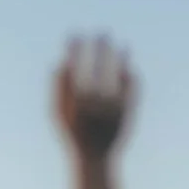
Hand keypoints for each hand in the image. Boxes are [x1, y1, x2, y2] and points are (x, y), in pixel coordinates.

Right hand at [55, 35, 134, 159]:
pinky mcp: (128, 111)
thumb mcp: (57, 112)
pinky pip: (131, 88)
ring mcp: (114, 106)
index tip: (76, 36)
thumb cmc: (73, 132)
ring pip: (120, 75)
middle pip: (101, 66)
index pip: (77, 66)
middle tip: (103, 32)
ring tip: (123, 46)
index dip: (76, 49)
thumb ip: (58, 87)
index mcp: (77, 100)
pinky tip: (129, 68)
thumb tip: (62, 61)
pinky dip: (130, 76)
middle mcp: (97, 101)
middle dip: (101, 47)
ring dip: (121, 58)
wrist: (94, 156)